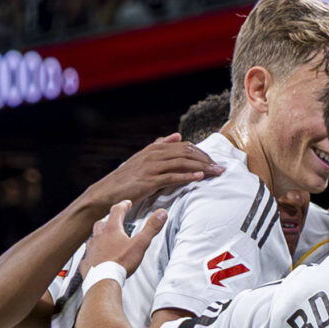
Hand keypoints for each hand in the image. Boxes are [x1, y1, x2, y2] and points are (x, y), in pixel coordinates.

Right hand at [79, 134, 218, 216]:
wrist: (108, 191)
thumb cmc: (128, 177)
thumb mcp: (144, 157)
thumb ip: (161, 146)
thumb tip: (178, 136)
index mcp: (154, 149)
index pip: (184, 146)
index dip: (201, 153)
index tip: (214, 160)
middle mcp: (153, 155)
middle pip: (186, 153)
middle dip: (206, 159)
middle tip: (220, 167)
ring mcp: (151, 167)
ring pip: (181, 163)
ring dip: (202, 167)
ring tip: (215, 172)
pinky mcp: (149, 181)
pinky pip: (172, 177)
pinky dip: (187, 176)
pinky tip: (199, 177)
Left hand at [87, 200, 167, 270]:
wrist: (103, 280)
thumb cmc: (120, 263)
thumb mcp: (140, 244)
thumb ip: (151, 228)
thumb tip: (161, 214)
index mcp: (112, 230)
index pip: (117, 211)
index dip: (123, 206)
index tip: (127, 203)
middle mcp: (99, 236)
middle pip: (103, 222)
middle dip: (109, 218)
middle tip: (114, 218)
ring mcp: (92, 248)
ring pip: (94, 236)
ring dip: (100, 233)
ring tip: (104, 235)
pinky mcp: (88, 261)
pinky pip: (89, 253)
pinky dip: (93, 251)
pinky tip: (95, 254)